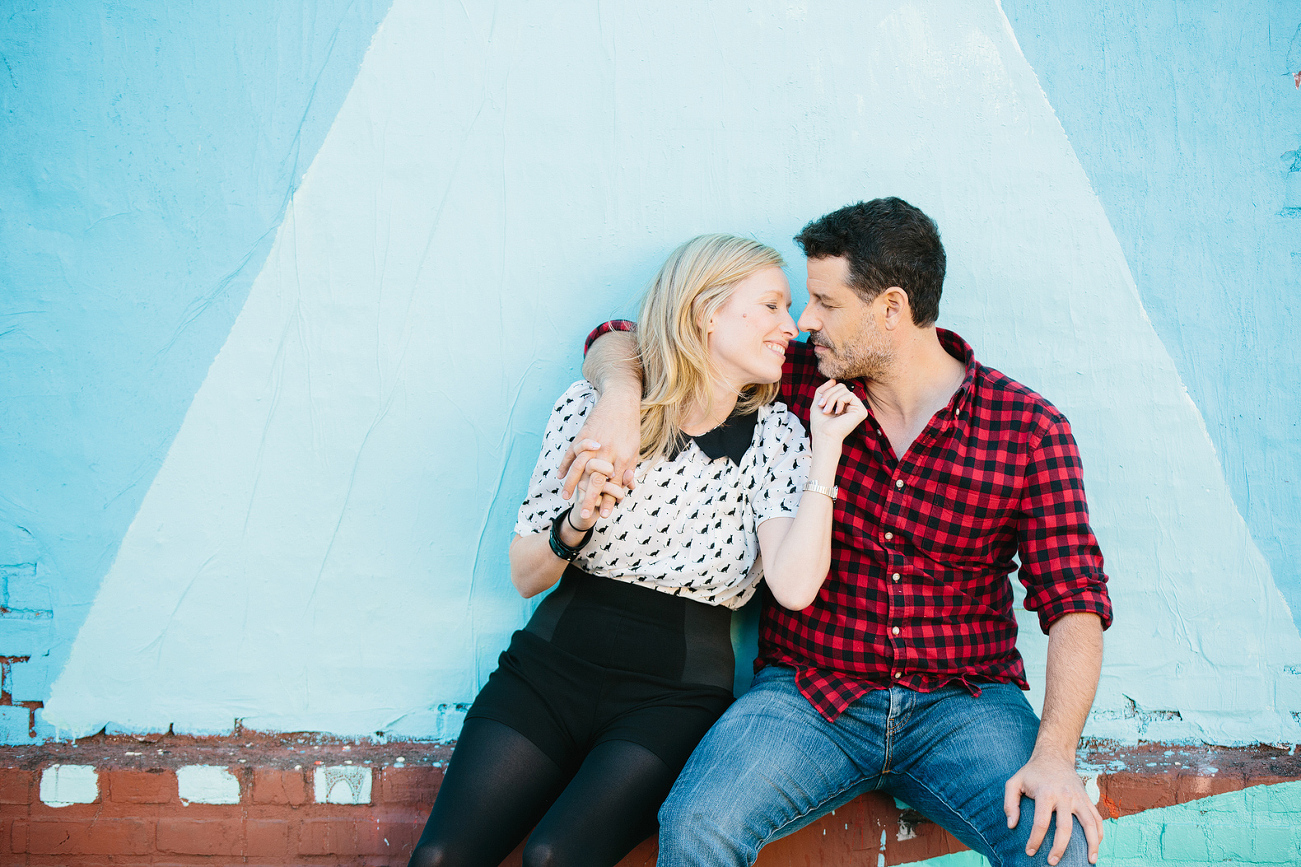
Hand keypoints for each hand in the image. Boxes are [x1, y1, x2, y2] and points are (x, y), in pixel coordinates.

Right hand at [558, 390, 640, 521]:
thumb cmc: (630, 426)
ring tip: (566, 498)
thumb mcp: (634, 448)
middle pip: (596, 480)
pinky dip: (564, 464)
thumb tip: (628, 486)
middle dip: (590, 498)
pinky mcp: (584, 433)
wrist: (621, 400)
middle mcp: (607, 451)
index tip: (605, 515)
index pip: (615, 484)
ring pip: (580, 468)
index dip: (610, 500)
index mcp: (622, 456)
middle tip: (585, 513)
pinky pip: (571, 452)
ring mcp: (594, 442)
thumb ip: (630, 468)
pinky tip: (559, 476)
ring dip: (572, 484)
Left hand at [809, 380, 867, 444]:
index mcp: (844, 404)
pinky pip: (849, 395)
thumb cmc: (820, 423)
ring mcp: (857, 408)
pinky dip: (840, 401)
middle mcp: (852, 406)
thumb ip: (823, 390)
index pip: (838, 388)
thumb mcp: (818, 403)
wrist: (824, 435)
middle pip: (841, 386)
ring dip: (832, 399)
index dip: (827, 392)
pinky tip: (837, 412)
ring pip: (844, 389)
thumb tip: (833, 380)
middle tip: (823, 407)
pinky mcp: (861, 411)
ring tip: (827, 411)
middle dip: (829, 394)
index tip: (820, 404)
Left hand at [1004, 754, 1103, 864]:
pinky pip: (1097, 818)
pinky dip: (1099, 833)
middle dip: (1060, 848)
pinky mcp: (1087, 798)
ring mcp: (1079, 797)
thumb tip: (1011, 825)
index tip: (1030, 851)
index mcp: (1046, 792)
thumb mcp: (1014, 782)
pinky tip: (1097, 845)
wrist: (1054, 755)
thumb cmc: (1032, 772)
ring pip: (1090, 824)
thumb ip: (1010, 803)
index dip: (1035, 840)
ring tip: (1090, 861)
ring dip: (1092, 844)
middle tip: (1052, 861)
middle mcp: (1065, 796)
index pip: (1041, 822)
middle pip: (1066, 827)